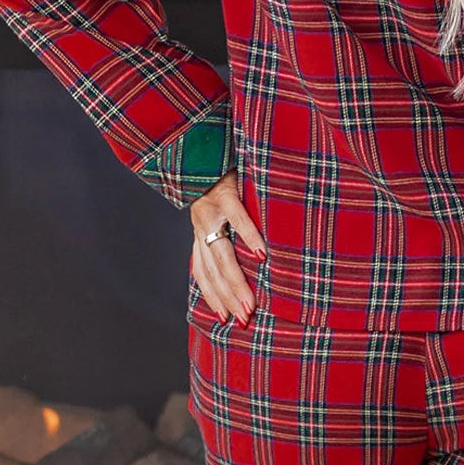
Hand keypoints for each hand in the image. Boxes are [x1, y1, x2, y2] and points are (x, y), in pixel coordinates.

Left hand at [188, 169, 264, 326]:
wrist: (205, 144)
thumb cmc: (220, 176)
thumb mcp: (218, 206)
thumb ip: (227, 228)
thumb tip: (251, 255)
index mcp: (201, 230)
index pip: (203, 271)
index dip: (212, 296)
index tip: (224, 319)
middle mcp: (202, 224)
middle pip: (213, 269)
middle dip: (228, 297)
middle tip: (244, 320)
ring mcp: (211, 210)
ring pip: (223, 253)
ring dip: (237, 281)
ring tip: (251, 303)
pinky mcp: (225, 192)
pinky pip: (238, 218)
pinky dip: (250, 237)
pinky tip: (262, 256)